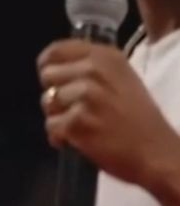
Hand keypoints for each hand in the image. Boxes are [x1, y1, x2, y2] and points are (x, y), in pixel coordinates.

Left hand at [37, 39, 178, 187]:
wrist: (158, 154)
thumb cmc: (139, 119)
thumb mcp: (121, 79)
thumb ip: (90, 68)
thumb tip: (53, 67)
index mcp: (105, 56)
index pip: (56, 50)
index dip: (47, 65)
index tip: (54, 80)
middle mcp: (93, 70)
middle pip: (47, 75)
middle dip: (55, 93)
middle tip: (74, 108)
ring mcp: (85, 95)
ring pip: (47, 101)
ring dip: (58, 117)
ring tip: (81, 126)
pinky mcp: (77, 121)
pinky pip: (51, 126)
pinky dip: (59, 137)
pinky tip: (77, 141)